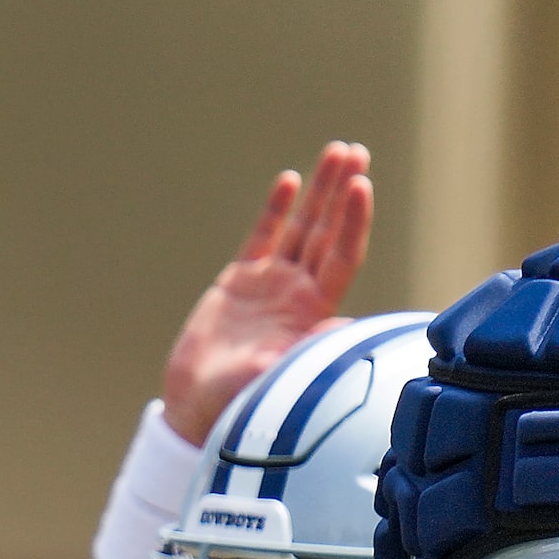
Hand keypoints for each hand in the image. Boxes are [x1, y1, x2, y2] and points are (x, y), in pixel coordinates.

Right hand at [159, 142, 372, 445]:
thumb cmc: (239, 400)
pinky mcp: (239, 282)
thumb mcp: (276, 376)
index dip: (352, 221)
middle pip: (328, 231)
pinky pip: (263, 238)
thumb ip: (306, 350)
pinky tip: (288, 182)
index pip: (342, 256)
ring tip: (337, 152)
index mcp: (314, 312)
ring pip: (301, 227)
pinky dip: (275, 210)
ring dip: (319, 191)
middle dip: (342, 191)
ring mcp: (271, 284)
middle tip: (356, 152)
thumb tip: (343, 326)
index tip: (360, 187)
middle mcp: (299, 292)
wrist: (198, 406)